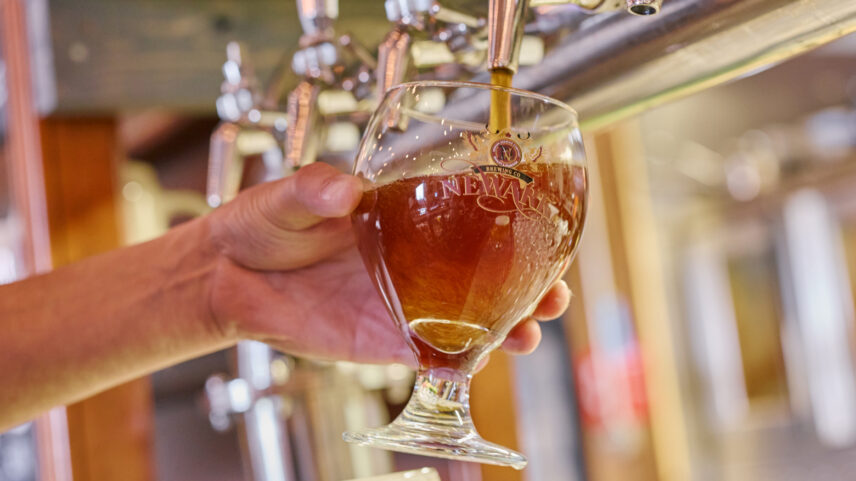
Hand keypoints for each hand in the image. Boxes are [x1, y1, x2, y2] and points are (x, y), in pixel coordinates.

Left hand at [207, 163, 570, 365]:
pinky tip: (472, 364)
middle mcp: (414, 262)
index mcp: (404, 217)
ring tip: (527, 333)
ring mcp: (403, 304)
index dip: (514, 226)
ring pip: (469, 320)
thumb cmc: (261, 224)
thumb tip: (343, 188)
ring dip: (505, 329)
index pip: (472, 219)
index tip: (547, 230)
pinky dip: (455, 363)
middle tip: (554, 294)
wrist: (227, 276)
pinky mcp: (383, 341)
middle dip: (529, 287)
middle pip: (487, 276)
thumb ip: (315, 188)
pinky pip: (429, 355)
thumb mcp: (288, 196)